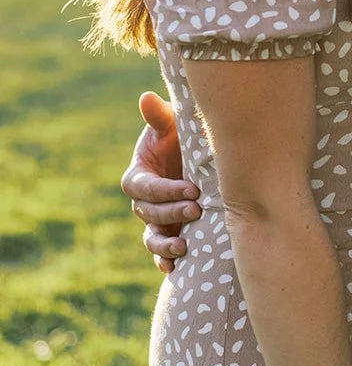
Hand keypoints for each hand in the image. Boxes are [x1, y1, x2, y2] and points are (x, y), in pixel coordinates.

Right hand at [120, 92, 200, 274]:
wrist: (199, 159)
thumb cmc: (183, 138)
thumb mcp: (172, 125)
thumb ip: (159, 116)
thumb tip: (147, 97)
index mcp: (139, 175)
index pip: (145, 187)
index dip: (165, 190)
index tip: (191, 189)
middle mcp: (145, 201)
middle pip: (149, 213)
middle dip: (172, 213)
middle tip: (197, 208)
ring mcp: (156, 220)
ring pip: (151, 237)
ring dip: (164, 244)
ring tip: (184, 245)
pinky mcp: (170, 233)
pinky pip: (160, 252)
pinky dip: (165, 260)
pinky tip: (175, 268)